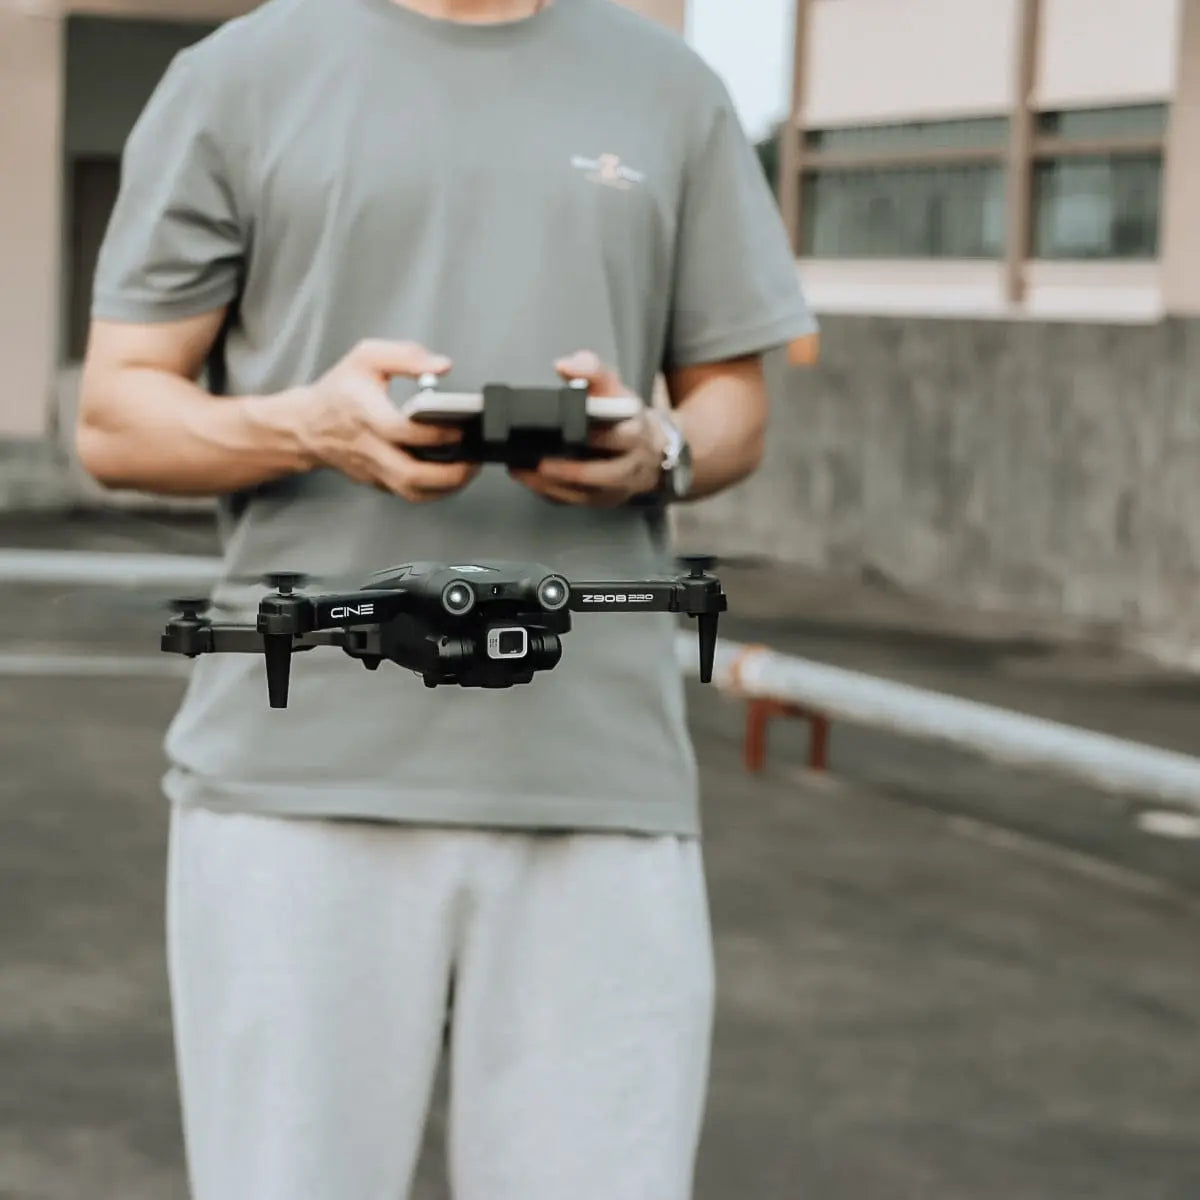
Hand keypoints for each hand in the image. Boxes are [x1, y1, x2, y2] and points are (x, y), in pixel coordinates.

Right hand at [288, 339, 479, 501]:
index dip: (436, 434)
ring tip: (468, 470)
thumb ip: (406, 356)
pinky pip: (409, 494)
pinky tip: (450, 475)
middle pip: (411, 475)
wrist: (307, 426)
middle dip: (450, 474)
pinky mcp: (378, 482)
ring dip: (446, 488)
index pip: (403, 432)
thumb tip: (442, 366)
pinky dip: (434, 490)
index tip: (460, 427)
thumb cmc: (339, 391)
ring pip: (412, 492)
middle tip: (473, 460)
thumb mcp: (366, 358)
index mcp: (367, 415)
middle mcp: (370, 448)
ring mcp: (374, 470)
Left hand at [508, 351, 662, 506]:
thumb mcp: (613, 386)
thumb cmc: (623, 416)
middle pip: (598, 475)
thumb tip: (563, 365)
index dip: (592, 438)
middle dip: (565, 471)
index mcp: (635, 434)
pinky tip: (528, 479)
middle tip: (534, 461)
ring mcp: (615, 489)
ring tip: (520, 470)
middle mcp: (629, 466)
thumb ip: (591, 370)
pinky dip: (549, 493)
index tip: (563, 431)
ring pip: (583, 494)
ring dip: (550, 485)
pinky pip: (573, 502)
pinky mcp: (601, 501)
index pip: (617, 439)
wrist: (648, 449)